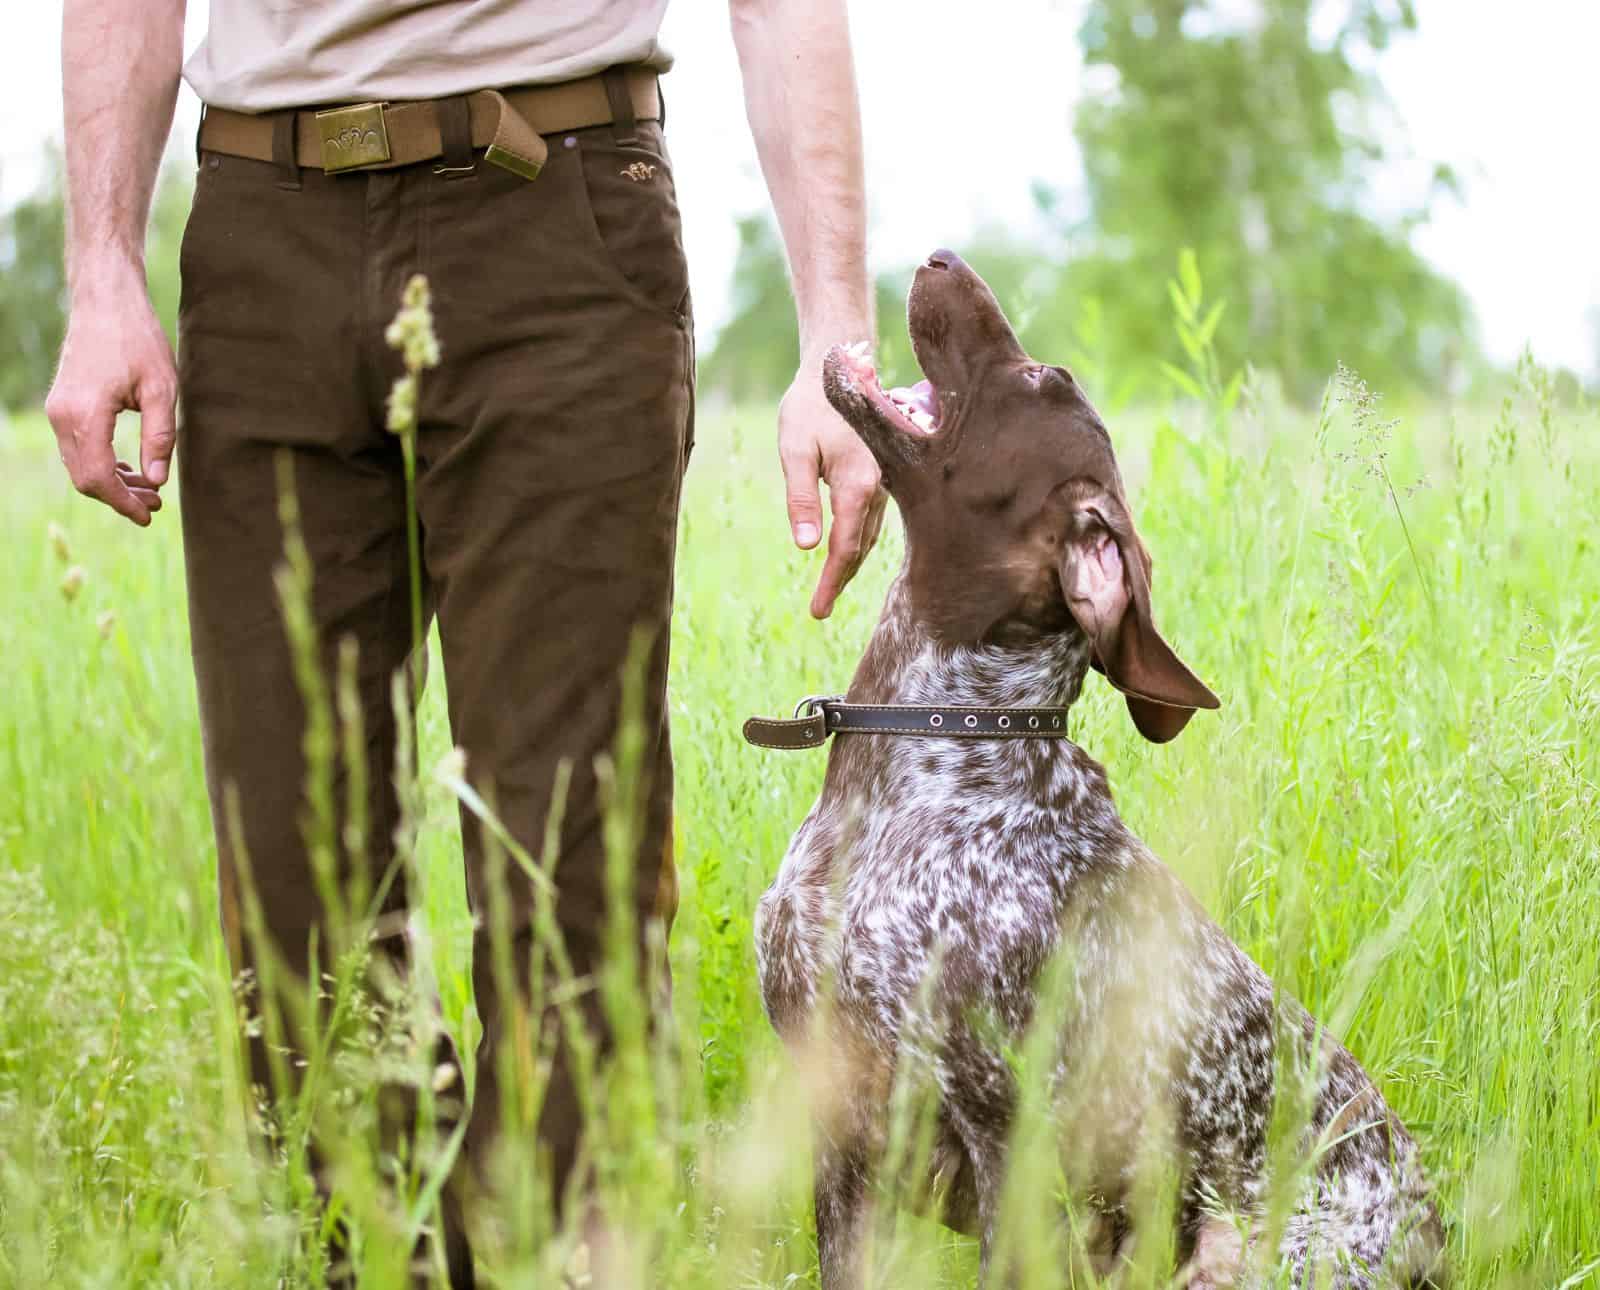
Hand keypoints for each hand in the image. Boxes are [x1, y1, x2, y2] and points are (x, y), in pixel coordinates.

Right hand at [45, 267, 175, 525]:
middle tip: (156, 505)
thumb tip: (157, 480)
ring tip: (150, 490)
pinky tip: (130, 469)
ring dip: (112, 482)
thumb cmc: (139, 340)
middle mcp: (63, 416)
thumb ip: (161, 437)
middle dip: (120, 497)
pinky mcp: (62, 405)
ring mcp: (58, 410)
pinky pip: (78, 448)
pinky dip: (102, 464)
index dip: (124, 503)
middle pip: (85, 478)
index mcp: (86, 414)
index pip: (99, 477)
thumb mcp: (163, 390)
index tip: (149, 516)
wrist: (106, 302)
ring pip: (80, 465)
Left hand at [778, 347, 886, 618]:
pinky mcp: (878, 479)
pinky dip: (857, 544)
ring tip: (828, 591)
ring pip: (866, 537)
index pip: (845, 547)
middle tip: (818, 612)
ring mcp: (882, 484)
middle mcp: (877, 488)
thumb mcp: (795, 450)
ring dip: (848, 566)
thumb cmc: (810, 407)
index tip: (817, 610)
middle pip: (859, 549)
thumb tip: (806, 546)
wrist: (837, 369)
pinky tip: (845, 556)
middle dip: (838, 581)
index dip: (831, 581)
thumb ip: (801, 498)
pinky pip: (869, 522)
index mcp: (857, 483)